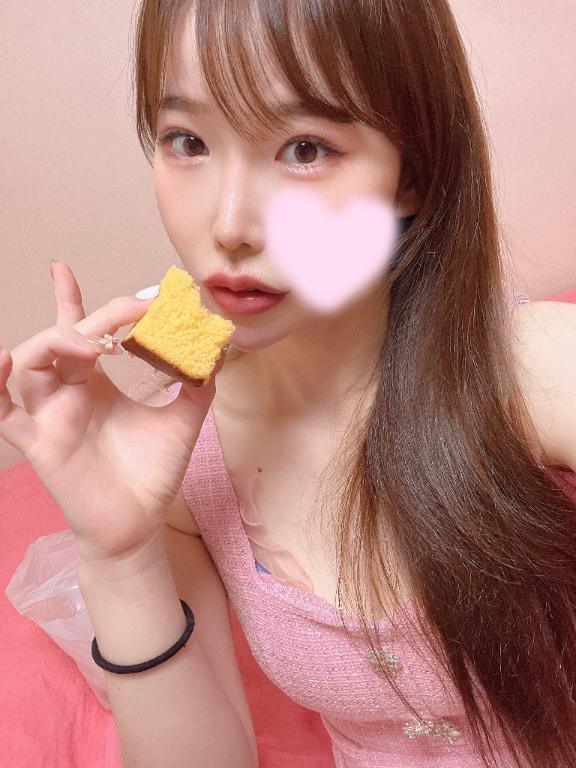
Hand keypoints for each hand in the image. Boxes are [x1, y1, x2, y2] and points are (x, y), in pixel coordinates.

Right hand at [0, 261, 223, 561]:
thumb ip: (197, 383)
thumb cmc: (152, 474)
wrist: (140, 525)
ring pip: (31, 364)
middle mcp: (67, 393)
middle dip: (96, 318)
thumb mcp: (183, 420)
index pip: (78, 329)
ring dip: (56, 341)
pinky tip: (4, 359)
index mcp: (93, 382)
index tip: (82, 274)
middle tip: (134, 311)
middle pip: (63, 338)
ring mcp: (50, 416)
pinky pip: (4, 413)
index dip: (74, 298)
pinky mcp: (40, 444)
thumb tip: (217, 348)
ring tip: (90, 342)